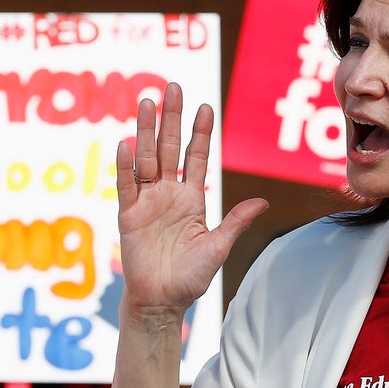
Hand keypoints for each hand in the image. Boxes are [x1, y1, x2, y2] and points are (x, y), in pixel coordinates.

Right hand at [115, 82, 267, 318]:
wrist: (162, 300)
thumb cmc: (190, 277)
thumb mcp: (218, 247)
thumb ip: (235, 221)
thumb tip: (262, 201)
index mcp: (192, 199)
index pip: (197, 157)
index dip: (200, 133)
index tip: (206, 107)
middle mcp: (168, 194)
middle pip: (169, 148)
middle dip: (171, 118)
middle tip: (172, 87)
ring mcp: (147, 202)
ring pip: (146, 159)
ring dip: (145, 131)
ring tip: (147, 102)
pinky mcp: (129, 216)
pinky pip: (127, 186)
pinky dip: (125, 166)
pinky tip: (125, 144)